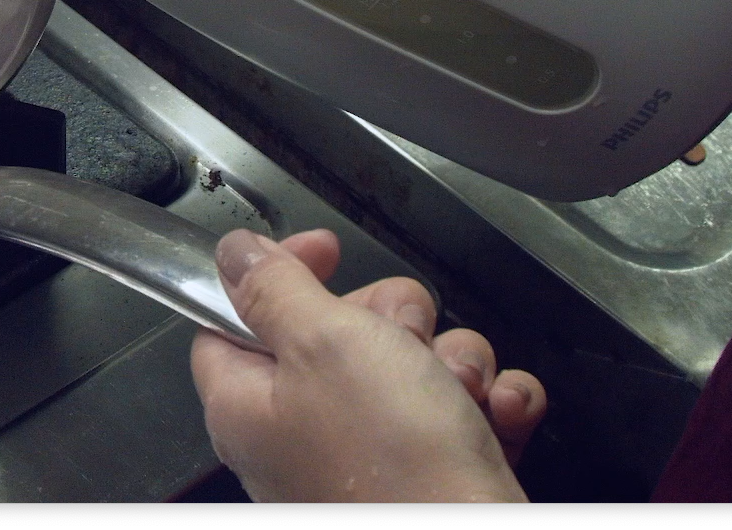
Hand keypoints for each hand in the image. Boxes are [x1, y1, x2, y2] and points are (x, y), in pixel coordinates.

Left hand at [190, 228, 545, 501]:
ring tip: (460, 389)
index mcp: (247, 405)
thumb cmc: (393, 463)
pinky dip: (491, 406)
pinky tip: (499, 413)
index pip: (233, 320)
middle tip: (404, 337)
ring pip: (412, 367)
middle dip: (392, 319)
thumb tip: (233, 254)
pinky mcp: (434, 480)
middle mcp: (300, 437)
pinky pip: (464, 413)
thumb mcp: (323, 343)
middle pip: (337, 334)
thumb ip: (274, 288)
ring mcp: (370, 462)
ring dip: (452, 362)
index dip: (280, 275)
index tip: (326, 252)